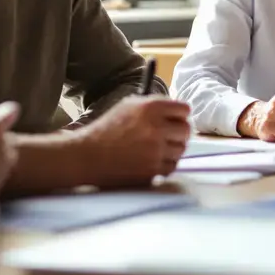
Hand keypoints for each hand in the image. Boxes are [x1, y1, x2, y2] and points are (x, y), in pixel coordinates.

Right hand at [77, 96, 191, 186]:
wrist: (88, 155)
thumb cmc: (108, 128)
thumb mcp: (129, 106)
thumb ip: (154, 104)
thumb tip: (177, 110)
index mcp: (151, 107)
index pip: (184, 109)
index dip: (181, 115)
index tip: (176, 120)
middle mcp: (156, 127)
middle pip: (186, 130)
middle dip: (180, 133)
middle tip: (171, 136)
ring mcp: (155, 150)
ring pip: (181, 149)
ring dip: (173, 149)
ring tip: (159, 148)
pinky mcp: (152, 169)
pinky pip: (172, 166)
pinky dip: (166, 164)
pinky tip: (154, 160)